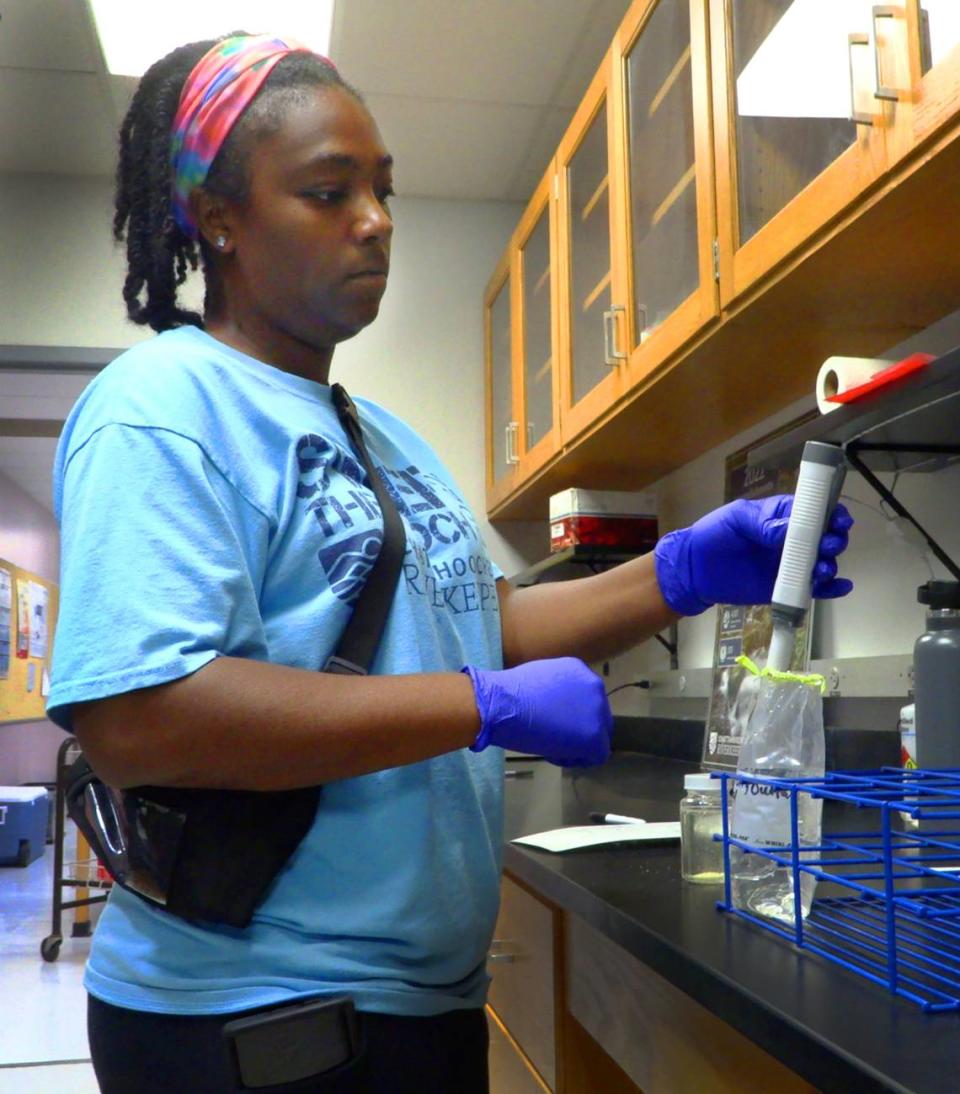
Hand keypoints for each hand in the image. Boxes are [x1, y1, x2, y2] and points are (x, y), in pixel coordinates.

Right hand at [462, 657, 612, 766]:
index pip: (586, 700)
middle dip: (578, 730)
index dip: (571, 716)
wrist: (503, 705)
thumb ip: (558, 690)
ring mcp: (597, 711)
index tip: (552, 722)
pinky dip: (575, 758)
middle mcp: (594, 686)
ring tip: (549, 744)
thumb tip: (558, 705)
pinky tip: (552, 752)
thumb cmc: (509, 694)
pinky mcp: (595, 735)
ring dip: (576, 744)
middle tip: (554, 737)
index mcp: (580, 670)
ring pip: (598, 737)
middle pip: (597, 717)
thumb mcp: (540, 678)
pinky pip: (595, 755)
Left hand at [653, 495, 853, 615]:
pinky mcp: (785, 586)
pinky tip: (841, 587)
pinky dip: (830, 588)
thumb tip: (792, 529)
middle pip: (824, 537)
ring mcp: (789, 564)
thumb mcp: (736, 519)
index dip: (831, 514)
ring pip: (821, 563)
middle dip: (833, 540)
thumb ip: (764, 523)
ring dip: (829, 565)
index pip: (814, 511)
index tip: (839, 520)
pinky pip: (811, 588)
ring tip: (822, 570)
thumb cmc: (712, 535)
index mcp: (781, 515)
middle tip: (828, 546)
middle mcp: (790, 539)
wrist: (694, 570)